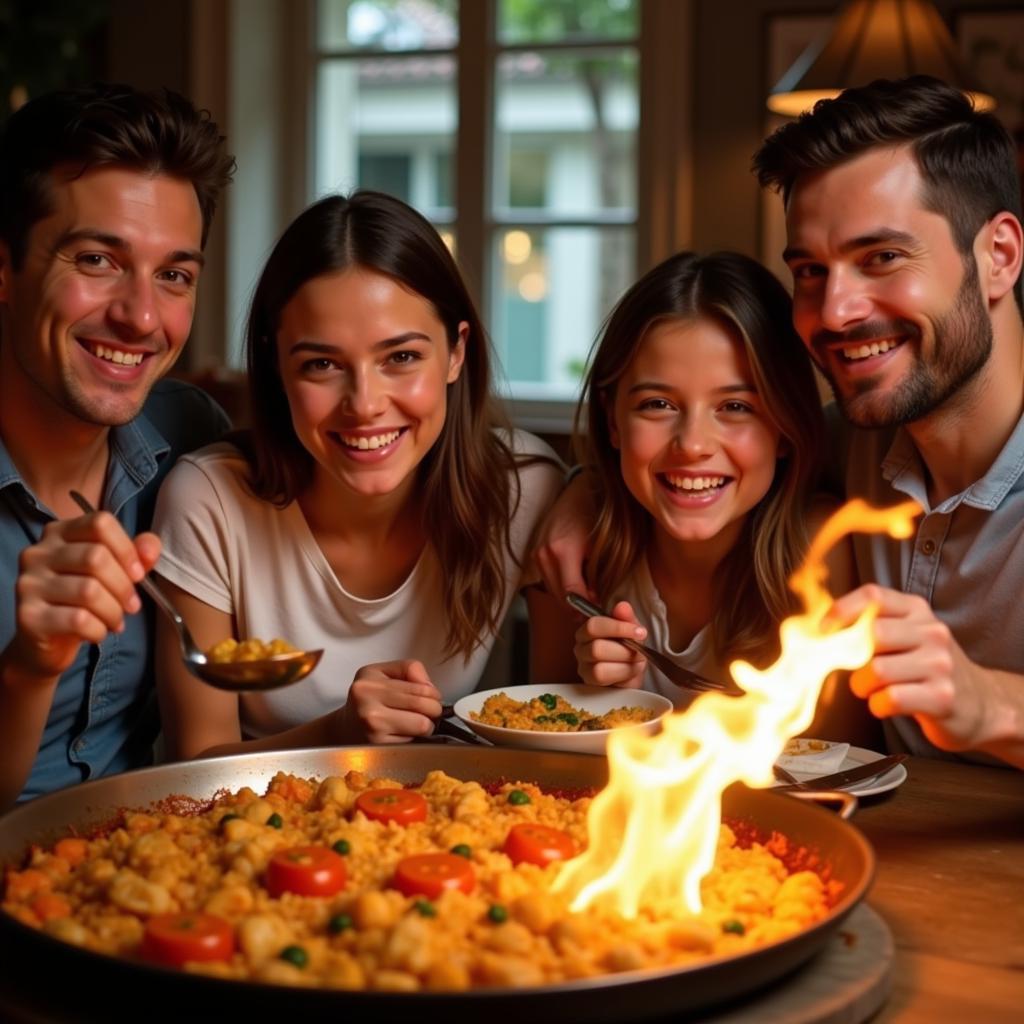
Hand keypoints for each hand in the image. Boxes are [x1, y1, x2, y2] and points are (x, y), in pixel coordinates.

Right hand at [9, 512, 158, 681]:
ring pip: (89, 590)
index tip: (138, 574)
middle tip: (132, 605)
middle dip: (124, 586)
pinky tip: (98, 632)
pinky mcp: (28, 615)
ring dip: (113, 611)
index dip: (127, 549)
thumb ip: (135, 555)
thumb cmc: (83, 602)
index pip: (100, 523)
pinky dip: (98, 629)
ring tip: (115, 620)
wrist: (48, 643)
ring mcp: (29, 583)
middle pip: (96, 557)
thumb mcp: (113, 573)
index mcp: (60, 533)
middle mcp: (38, 552)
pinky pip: (78, 619)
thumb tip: (150, 547)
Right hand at [339, 660, 441, 742]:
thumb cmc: (367, 699)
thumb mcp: (382, 673)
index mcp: (370, 682)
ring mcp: (373, 727)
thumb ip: (409, 668)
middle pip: (424, 706)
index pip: (420, 687)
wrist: (344, 728)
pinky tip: (403, 734)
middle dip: (434, 710)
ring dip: (427, 726)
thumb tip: (430, 686)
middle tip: (430, 712)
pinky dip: (414, 739)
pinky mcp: (379, 747)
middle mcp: (367, 704)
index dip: (434, 694)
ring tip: (417, 722)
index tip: (432, 698)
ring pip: (422, 725)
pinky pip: (413, 742)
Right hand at [533, 473, 596, 601]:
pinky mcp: (534, 552)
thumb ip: (598, 576)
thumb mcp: (603, 545)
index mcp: (562, 551)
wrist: (579, 491)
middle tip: (596, 609)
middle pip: (559, 597)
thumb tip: (596, 601)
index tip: (600, 611)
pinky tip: (576, 582)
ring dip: (569, 598)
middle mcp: (544, 554)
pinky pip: (548, 579)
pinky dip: (562, 586)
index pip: (571, 594)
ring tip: (588, 595)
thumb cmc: (595, 515)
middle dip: (578, 607)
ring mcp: (536, 553)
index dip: (586, 608)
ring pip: (552, 591)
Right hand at [573, 600, 646, 688]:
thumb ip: (626, 617)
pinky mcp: (591, 684)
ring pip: (600, 668)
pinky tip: (630, 671)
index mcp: (587, 631)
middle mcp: (581, 649)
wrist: (632, 672)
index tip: (640, 632)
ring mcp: (584, 668)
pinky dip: (622, 675)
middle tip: (640, 651)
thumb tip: (622, 606)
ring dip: (625, 665)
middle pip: (597, 648)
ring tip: (636, 662)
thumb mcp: (631, 630)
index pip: (593, 625)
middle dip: (625, 651)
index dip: (618, 628)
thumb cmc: (628, 649)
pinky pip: (605, 681)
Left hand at [828, 584, 990, 752]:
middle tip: (854, 671)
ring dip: (862, 686)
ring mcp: (940, 665)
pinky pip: (890, 699)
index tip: (823, 630)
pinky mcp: (942, 698)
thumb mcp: (907, 636)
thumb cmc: (927, 669)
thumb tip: (821, 631)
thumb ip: (870, 626)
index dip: (841, 610)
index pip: (873, 596)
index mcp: (917, 611)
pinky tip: (885, 705)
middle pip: (872, 635)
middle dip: (851, 658)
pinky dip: (877, 705)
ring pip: (876, 670)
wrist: (982, 705)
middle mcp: (932, 632)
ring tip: (873, 690)